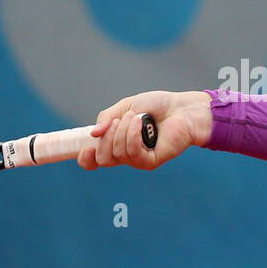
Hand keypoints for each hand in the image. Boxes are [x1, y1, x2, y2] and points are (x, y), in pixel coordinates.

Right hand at [78, 90, 212, 169]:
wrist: (180, 107)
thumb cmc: (156, 106)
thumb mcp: (125, 106)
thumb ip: (106, 118)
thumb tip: (92, 134)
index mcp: (116, 143)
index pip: (96, 161)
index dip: (86, 159)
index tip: (86, 147)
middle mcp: (126, 155)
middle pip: (103, 159)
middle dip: (106, 137)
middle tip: (118, 121)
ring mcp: (139, 160)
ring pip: (117, 154)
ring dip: (123, 130)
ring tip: (136, 117)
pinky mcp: (151, 161)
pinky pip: (133, 153)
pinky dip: (133, 135)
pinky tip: (140, 122)